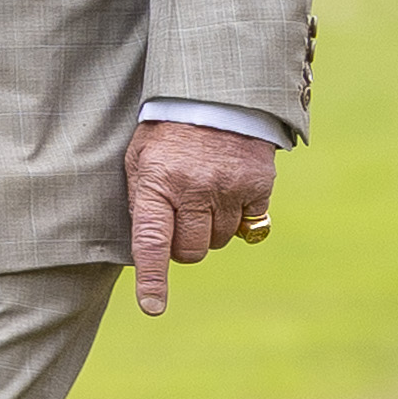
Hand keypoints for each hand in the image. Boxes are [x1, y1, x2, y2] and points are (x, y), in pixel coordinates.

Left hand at [124, 120, 275, 318]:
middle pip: (191, 251)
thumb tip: (149, 248)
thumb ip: (142, 201)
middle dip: (183, 246)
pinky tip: (228, 189)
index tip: (152, 306)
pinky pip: (249, 223)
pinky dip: (239, 216)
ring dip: (210, 230)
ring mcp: (228, 188)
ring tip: (203, 196)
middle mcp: (193, 189)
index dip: (152, 278)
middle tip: (180, 219)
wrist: (214, 92)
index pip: (151, 242)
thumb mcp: (140, 158)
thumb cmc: (167, 129)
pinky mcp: (257, 184)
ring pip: (220, 240)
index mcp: (156, 183)